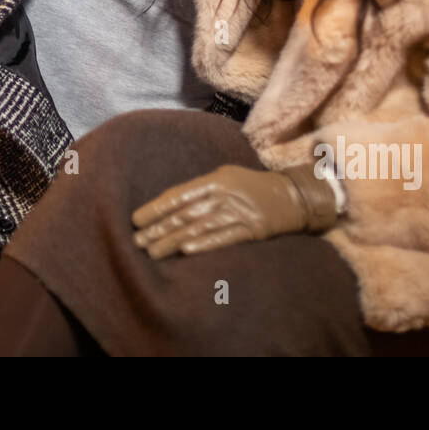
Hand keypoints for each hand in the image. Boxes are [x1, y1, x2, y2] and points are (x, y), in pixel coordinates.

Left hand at [131, 164, 324, 258]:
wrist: (291, 196)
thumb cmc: (250, 186)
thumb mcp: (225, 177)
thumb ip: (199, 189)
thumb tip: (169, 204)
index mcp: (215, 180)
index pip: (179, 194)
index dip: (157, 208)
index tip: (136, 219)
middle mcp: (224, 195)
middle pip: (185, 214)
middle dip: (158, 228)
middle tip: (136, 241)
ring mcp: (238, 213)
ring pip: (199, 228)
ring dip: (173, 242)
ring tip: (153, 252)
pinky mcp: (251, 231)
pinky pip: (224, 238)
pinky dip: (205, 244)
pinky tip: (187, 252)